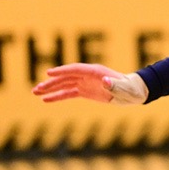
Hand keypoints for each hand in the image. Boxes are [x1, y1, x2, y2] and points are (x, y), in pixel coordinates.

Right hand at [32, 64, 147, 104]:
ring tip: (35, 93)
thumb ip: (114, 85)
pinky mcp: (85, 91)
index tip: (48, 73)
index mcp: (95, 71)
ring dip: (50, 88)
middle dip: (51, 83)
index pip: (75, 69)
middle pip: (65, 77)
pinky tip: (45, 100)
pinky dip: (57, 96)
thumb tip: (105, 81)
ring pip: (64, 84)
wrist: (133, 92)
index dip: (62, 71)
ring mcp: (85, 83)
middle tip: (36, 89)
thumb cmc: (130, 89)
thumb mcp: (123, 89)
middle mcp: (87, 75)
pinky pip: (68, 93)